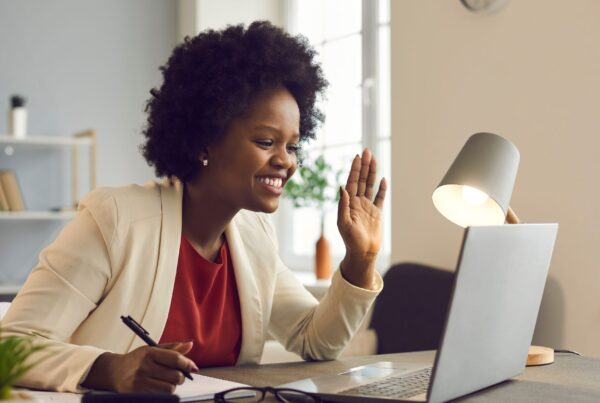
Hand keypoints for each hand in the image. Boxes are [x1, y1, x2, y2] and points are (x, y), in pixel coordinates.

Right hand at [82, 341, 198, 392]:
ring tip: (168, 382)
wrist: (112, 372)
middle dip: (181, 377)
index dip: (187, 363)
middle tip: (178, 375)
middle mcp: (145, 367)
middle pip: (175, 375)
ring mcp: (140, 382)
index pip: (175, 358)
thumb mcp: (152, 350)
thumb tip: (190, 344)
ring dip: (172, 386)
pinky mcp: (136, 394)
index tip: (193, 367)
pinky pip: (159, 396)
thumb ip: (172, 349)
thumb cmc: (137, 360)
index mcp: (149, 353)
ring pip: (169, 389)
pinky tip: (160, 388)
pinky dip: (163, 393)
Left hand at [337, 149, 386, 288]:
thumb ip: (342, 206)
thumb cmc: (350, 240)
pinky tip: (383, 179)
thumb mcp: (343, 223)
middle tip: (366, 151)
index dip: (355, 169)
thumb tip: (342, 188)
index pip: (352, 182)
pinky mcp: (377, 213)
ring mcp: (368, 206)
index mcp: (349, 203)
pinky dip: (382, 188)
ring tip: (374, 159)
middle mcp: (358, 202)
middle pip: (362, 180)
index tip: (357, 157)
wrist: (363, 252)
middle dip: (364, 166)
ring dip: (372, 172)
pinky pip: (380, 197)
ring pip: (371, 185)